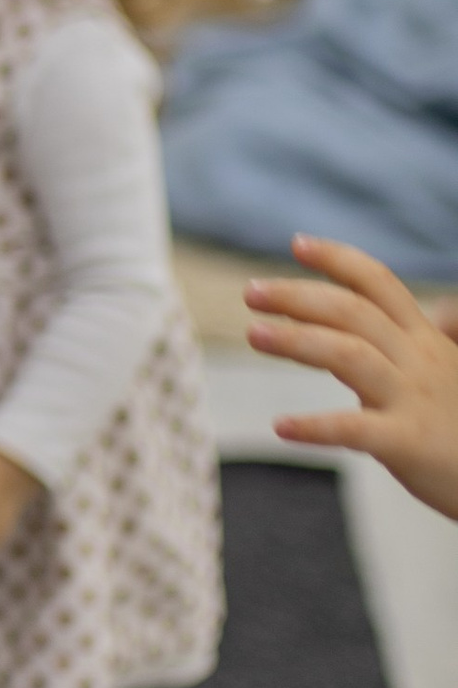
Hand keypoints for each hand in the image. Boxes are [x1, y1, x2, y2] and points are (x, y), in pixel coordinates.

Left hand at [246, 235, 457, 516]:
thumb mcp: (445, 374)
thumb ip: (416, 346)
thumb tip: (413, 316)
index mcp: (424, 340)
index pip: (379, 284)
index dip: (339, 259)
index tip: (296, 244)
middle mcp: (419, 360)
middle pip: (353, 311)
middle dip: (298, 295)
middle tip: (250, 293)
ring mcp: (413, 399)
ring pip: (349, 354)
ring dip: (297, 340)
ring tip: (253, 334)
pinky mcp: (408, 443)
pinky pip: (354, 428)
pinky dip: (314, 426)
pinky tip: (280, 426)